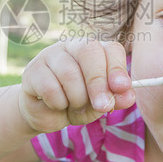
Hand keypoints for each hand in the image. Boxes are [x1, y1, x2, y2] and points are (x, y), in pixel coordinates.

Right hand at [18, 39, 135, 133]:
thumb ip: (115, 99)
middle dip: (98, 83)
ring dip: (77, 100)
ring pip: (70, 74)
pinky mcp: (33, 70)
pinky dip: (58, 104)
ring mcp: (51, 55)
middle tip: (103, 106)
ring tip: (74, 107)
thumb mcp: (99, 105)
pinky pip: (51, 89)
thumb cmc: (76, 104)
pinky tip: (56, 105)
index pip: (110, 49)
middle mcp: (73, 46)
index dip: (117, 68)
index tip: (121, 88)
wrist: (45, 115)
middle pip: (89, 52)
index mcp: (95, 51)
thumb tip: (129, 96)